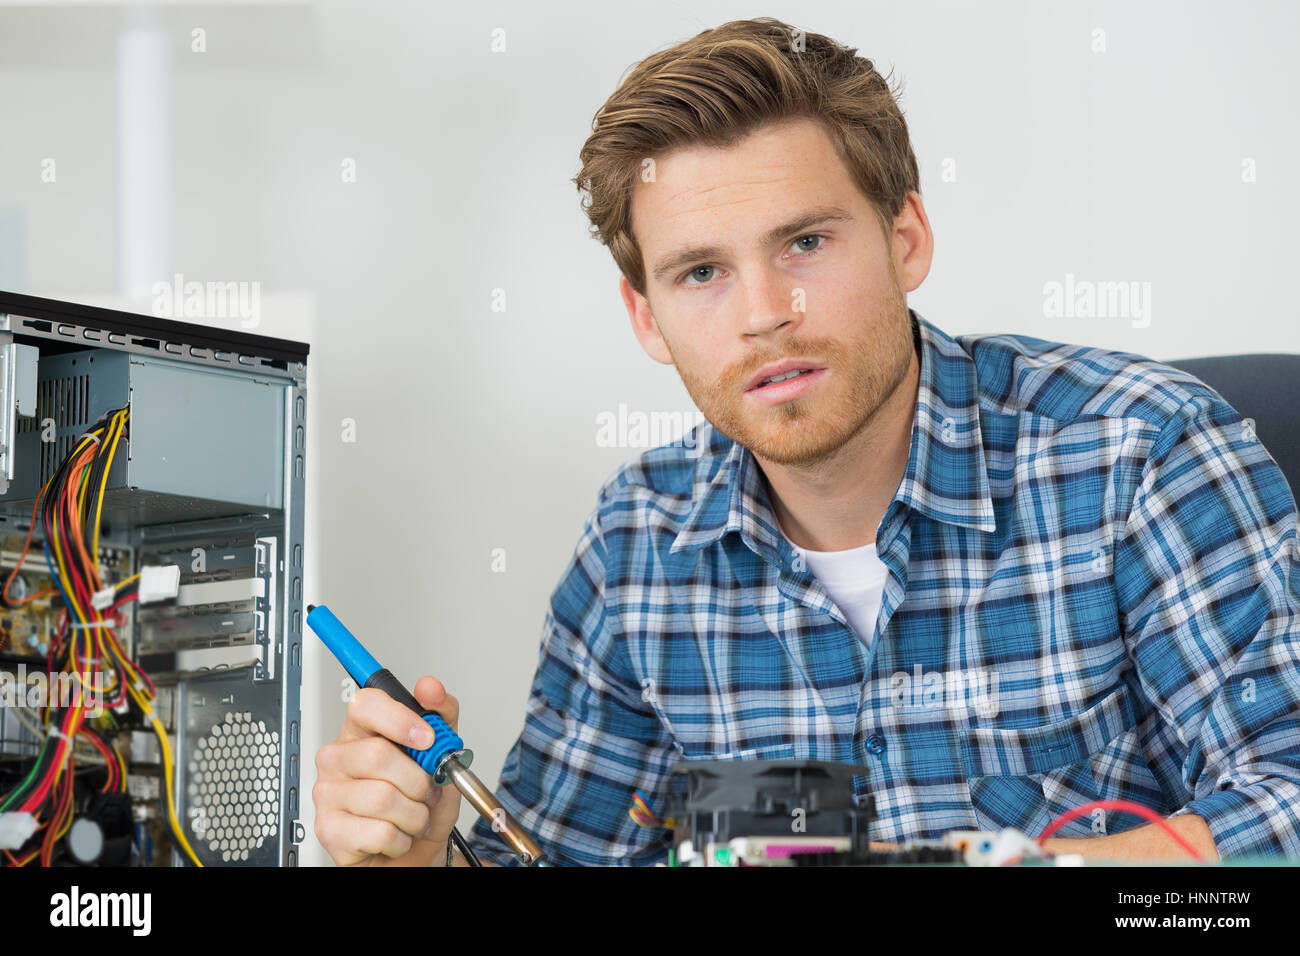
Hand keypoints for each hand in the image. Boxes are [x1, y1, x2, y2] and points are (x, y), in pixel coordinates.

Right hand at [314, 676, 462, 865]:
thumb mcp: (444, 755)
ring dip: (413, 814)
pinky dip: (401, 838)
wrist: (417, 852)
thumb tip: (430, 687)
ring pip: (382, 797)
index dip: (399, 719)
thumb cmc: (423, 802)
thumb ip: (442, 716)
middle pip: (377, 754)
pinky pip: (378, 831)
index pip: (364, 704)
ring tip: (412, 816)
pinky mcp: (328, 829)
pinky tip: (395, 835)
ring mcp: (327, 793)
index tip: (426, 738)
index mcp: (361, 731)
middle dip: (417, 780)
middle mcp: (338, 758)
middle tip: (425, 791)